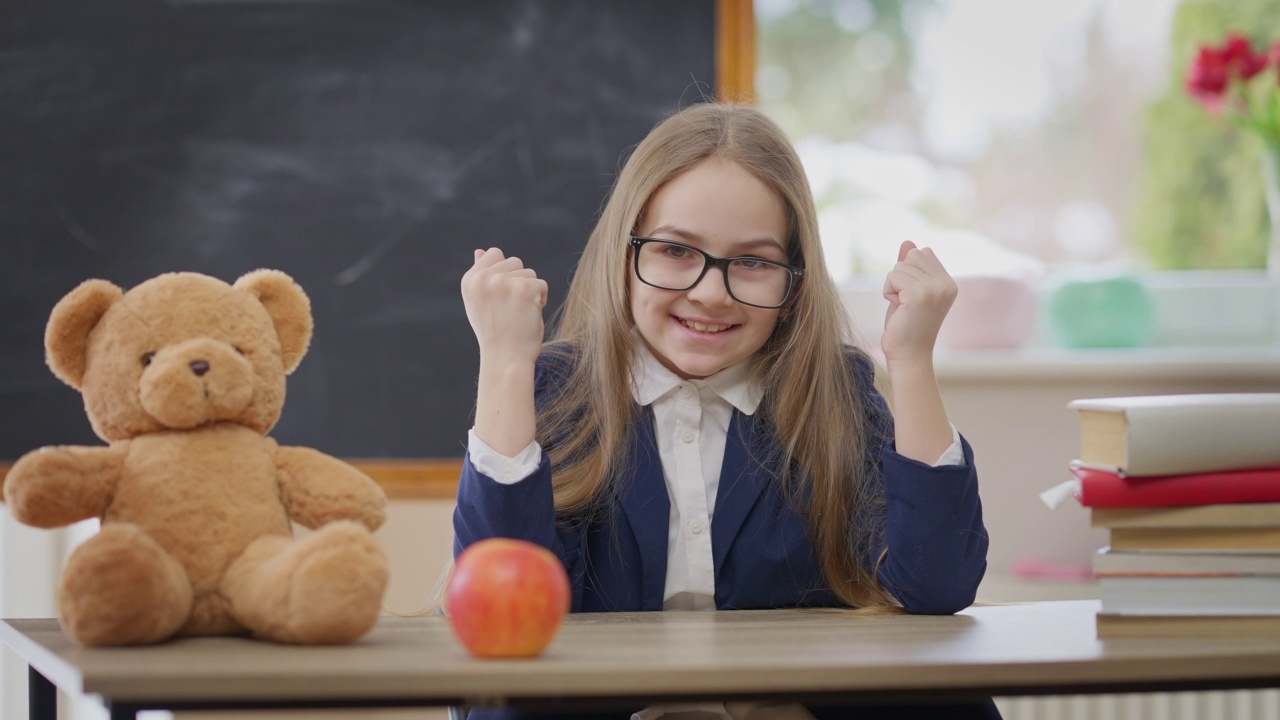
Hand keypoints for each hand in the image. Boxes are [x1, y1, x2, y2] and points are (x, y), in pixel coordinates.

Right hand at [461, 248, 547, 366]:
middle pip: (515, 262)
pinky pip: (541, 284)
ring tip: (518, 314)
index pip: (494, 253)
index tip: (501, 298)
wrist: (506, 359)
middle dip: (519, 282)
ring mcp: (502, 282)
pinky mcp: (523, 288)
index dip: (505, 273)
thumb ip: (482, 276)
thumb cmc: (496, 333)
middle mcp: (483, 278)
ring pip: (529, 273)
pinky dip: (540, 300)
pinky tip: (529, 316)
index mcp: (470, 280)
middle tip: (510, 309)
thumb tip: (480, 251)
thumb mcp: (481, 302)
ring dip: (530, 292)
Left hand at [881, 241, 956, 364]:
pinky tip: (899, 310)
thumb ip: (910, 267)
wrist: (909, 356)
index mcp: (948, 282)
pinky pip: (892, 277)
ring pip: (899, 267)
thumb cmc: (906, 326)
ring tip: (903, 308)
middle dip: (900, 277)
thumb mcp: (908, 291)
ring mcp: (935, 288)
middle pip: (911, 256)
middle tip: (906, 304)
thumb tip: (908, 241)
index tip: (912, 298)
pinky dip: (889, 292)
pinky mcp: (920, 294)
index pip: (921, 253)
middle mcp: (946, 284)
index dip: (908, 273)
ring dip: (893, 287)